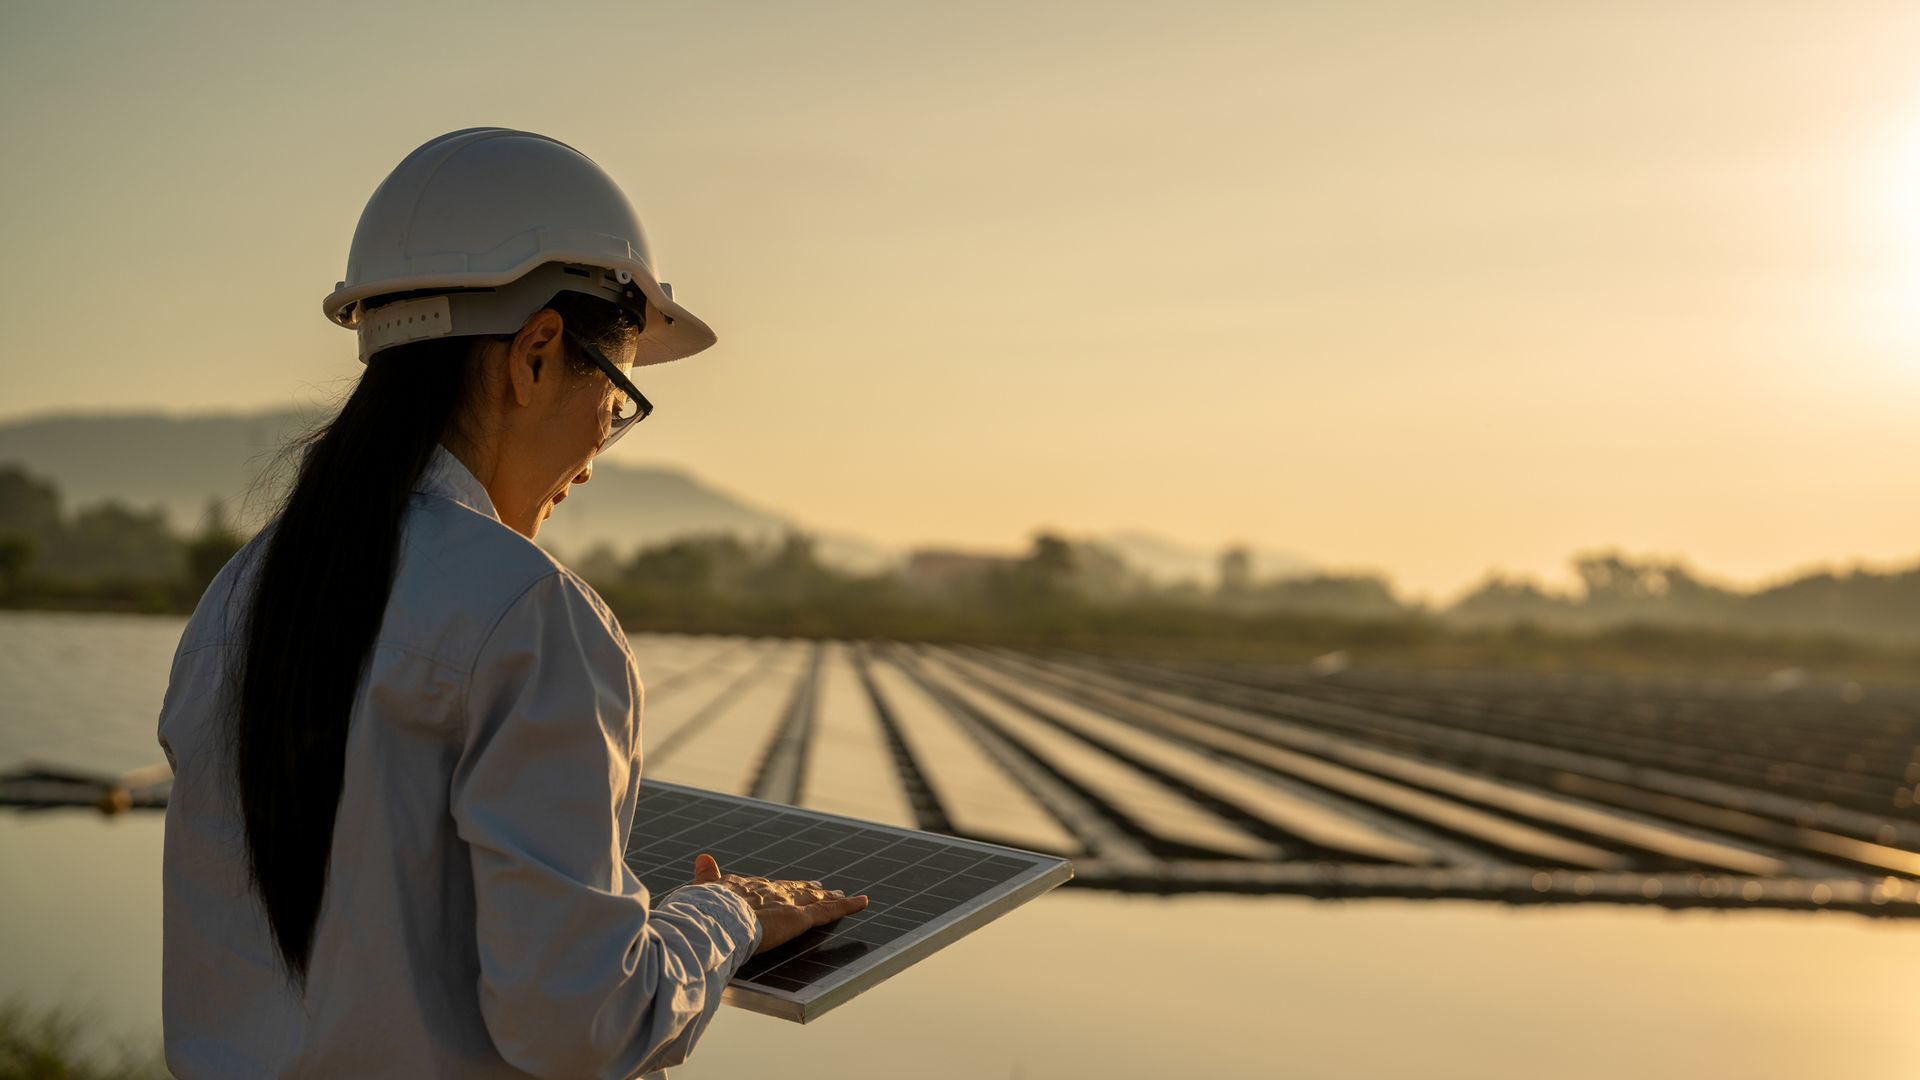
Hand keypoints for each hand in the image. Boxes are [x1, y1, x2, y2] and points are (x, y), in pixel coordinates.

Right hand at [690, 853, 869, 955]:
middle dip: (808, 889)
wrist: (715, 917)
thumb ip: (706, 876)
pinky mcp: (800, 917)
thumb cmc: (703, 910)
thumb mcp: (703, 891)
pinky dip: (847, 906)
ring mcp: (787, 903)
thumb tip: (702, 857)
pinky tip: (862, 902)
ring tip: (841, 895)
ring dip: (829, 898)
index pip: (770, 887)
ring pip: (814, 899)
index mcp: (747, 887)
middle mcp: (771, 891)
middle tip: (822, 888)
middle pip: (795, 889)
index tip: (789, 886)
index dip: (781, 887)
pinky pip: (828, 911)